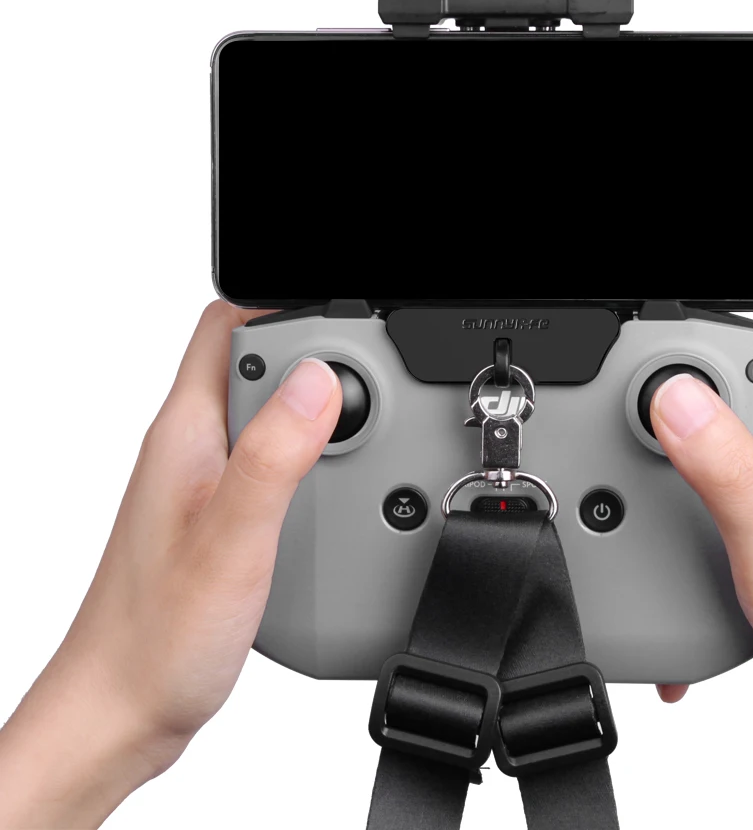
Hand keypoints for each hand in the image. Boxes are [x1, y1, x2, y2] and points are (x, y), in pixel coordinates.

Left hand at [0, 302, 341, 828]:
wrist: (124, 710)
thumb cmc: (155, 637)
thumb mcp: (231, 542)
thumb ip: (273, 457)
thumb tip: (318, 380)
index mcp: (185, 433)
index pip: (226, 325)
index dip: (283, 305)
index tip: (343, 320)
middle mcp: (193, 445)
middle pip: (257, 358)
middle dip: (317, 357)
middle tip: (365, 389)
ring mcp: (206, 478)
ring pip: (269, 408)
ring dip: (319, 411)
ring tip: (358, 441)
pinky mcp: (222, 511)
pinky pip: (271, 456)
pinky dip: (310, 456)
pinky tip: (333, 490)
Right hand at [650, 350, 752, 827]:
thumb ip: (725, 472)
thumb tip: (676, 397)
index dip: (692, 360)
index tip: (642, 392)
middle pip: (741, 397)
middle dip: (681, 424)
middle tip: (646, 463)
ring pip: (741, 450)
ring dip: (694, 476)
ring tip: (668, 516)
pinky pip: (752, 496)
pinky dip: (715, 518)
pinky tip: (700, 559)